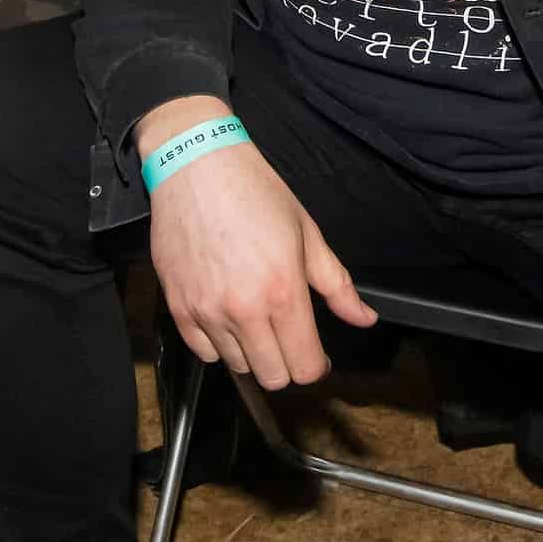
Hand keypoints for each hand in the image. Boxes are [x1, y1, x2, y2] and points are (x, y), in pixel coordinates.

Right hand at [138, 95, 375, 389]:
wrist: (195, 165)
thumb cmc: (253, 192)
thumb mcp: (307, 232)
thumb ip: (337, 285)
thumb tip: (364, 317)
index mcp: (283, 291)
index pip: (305, 367)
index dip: (316, 364)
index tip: (314, 353)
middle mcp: (244, 308)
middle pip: (273, 376)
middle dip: (286, 362)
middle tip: (286, 335)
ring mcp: (207, 311)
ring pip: (238, 366)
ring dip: (251, 352)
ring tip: (254, 318)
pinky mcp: (178, 307)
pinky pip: (203, 352)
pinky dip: (217, 344)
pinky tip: (225, 315)